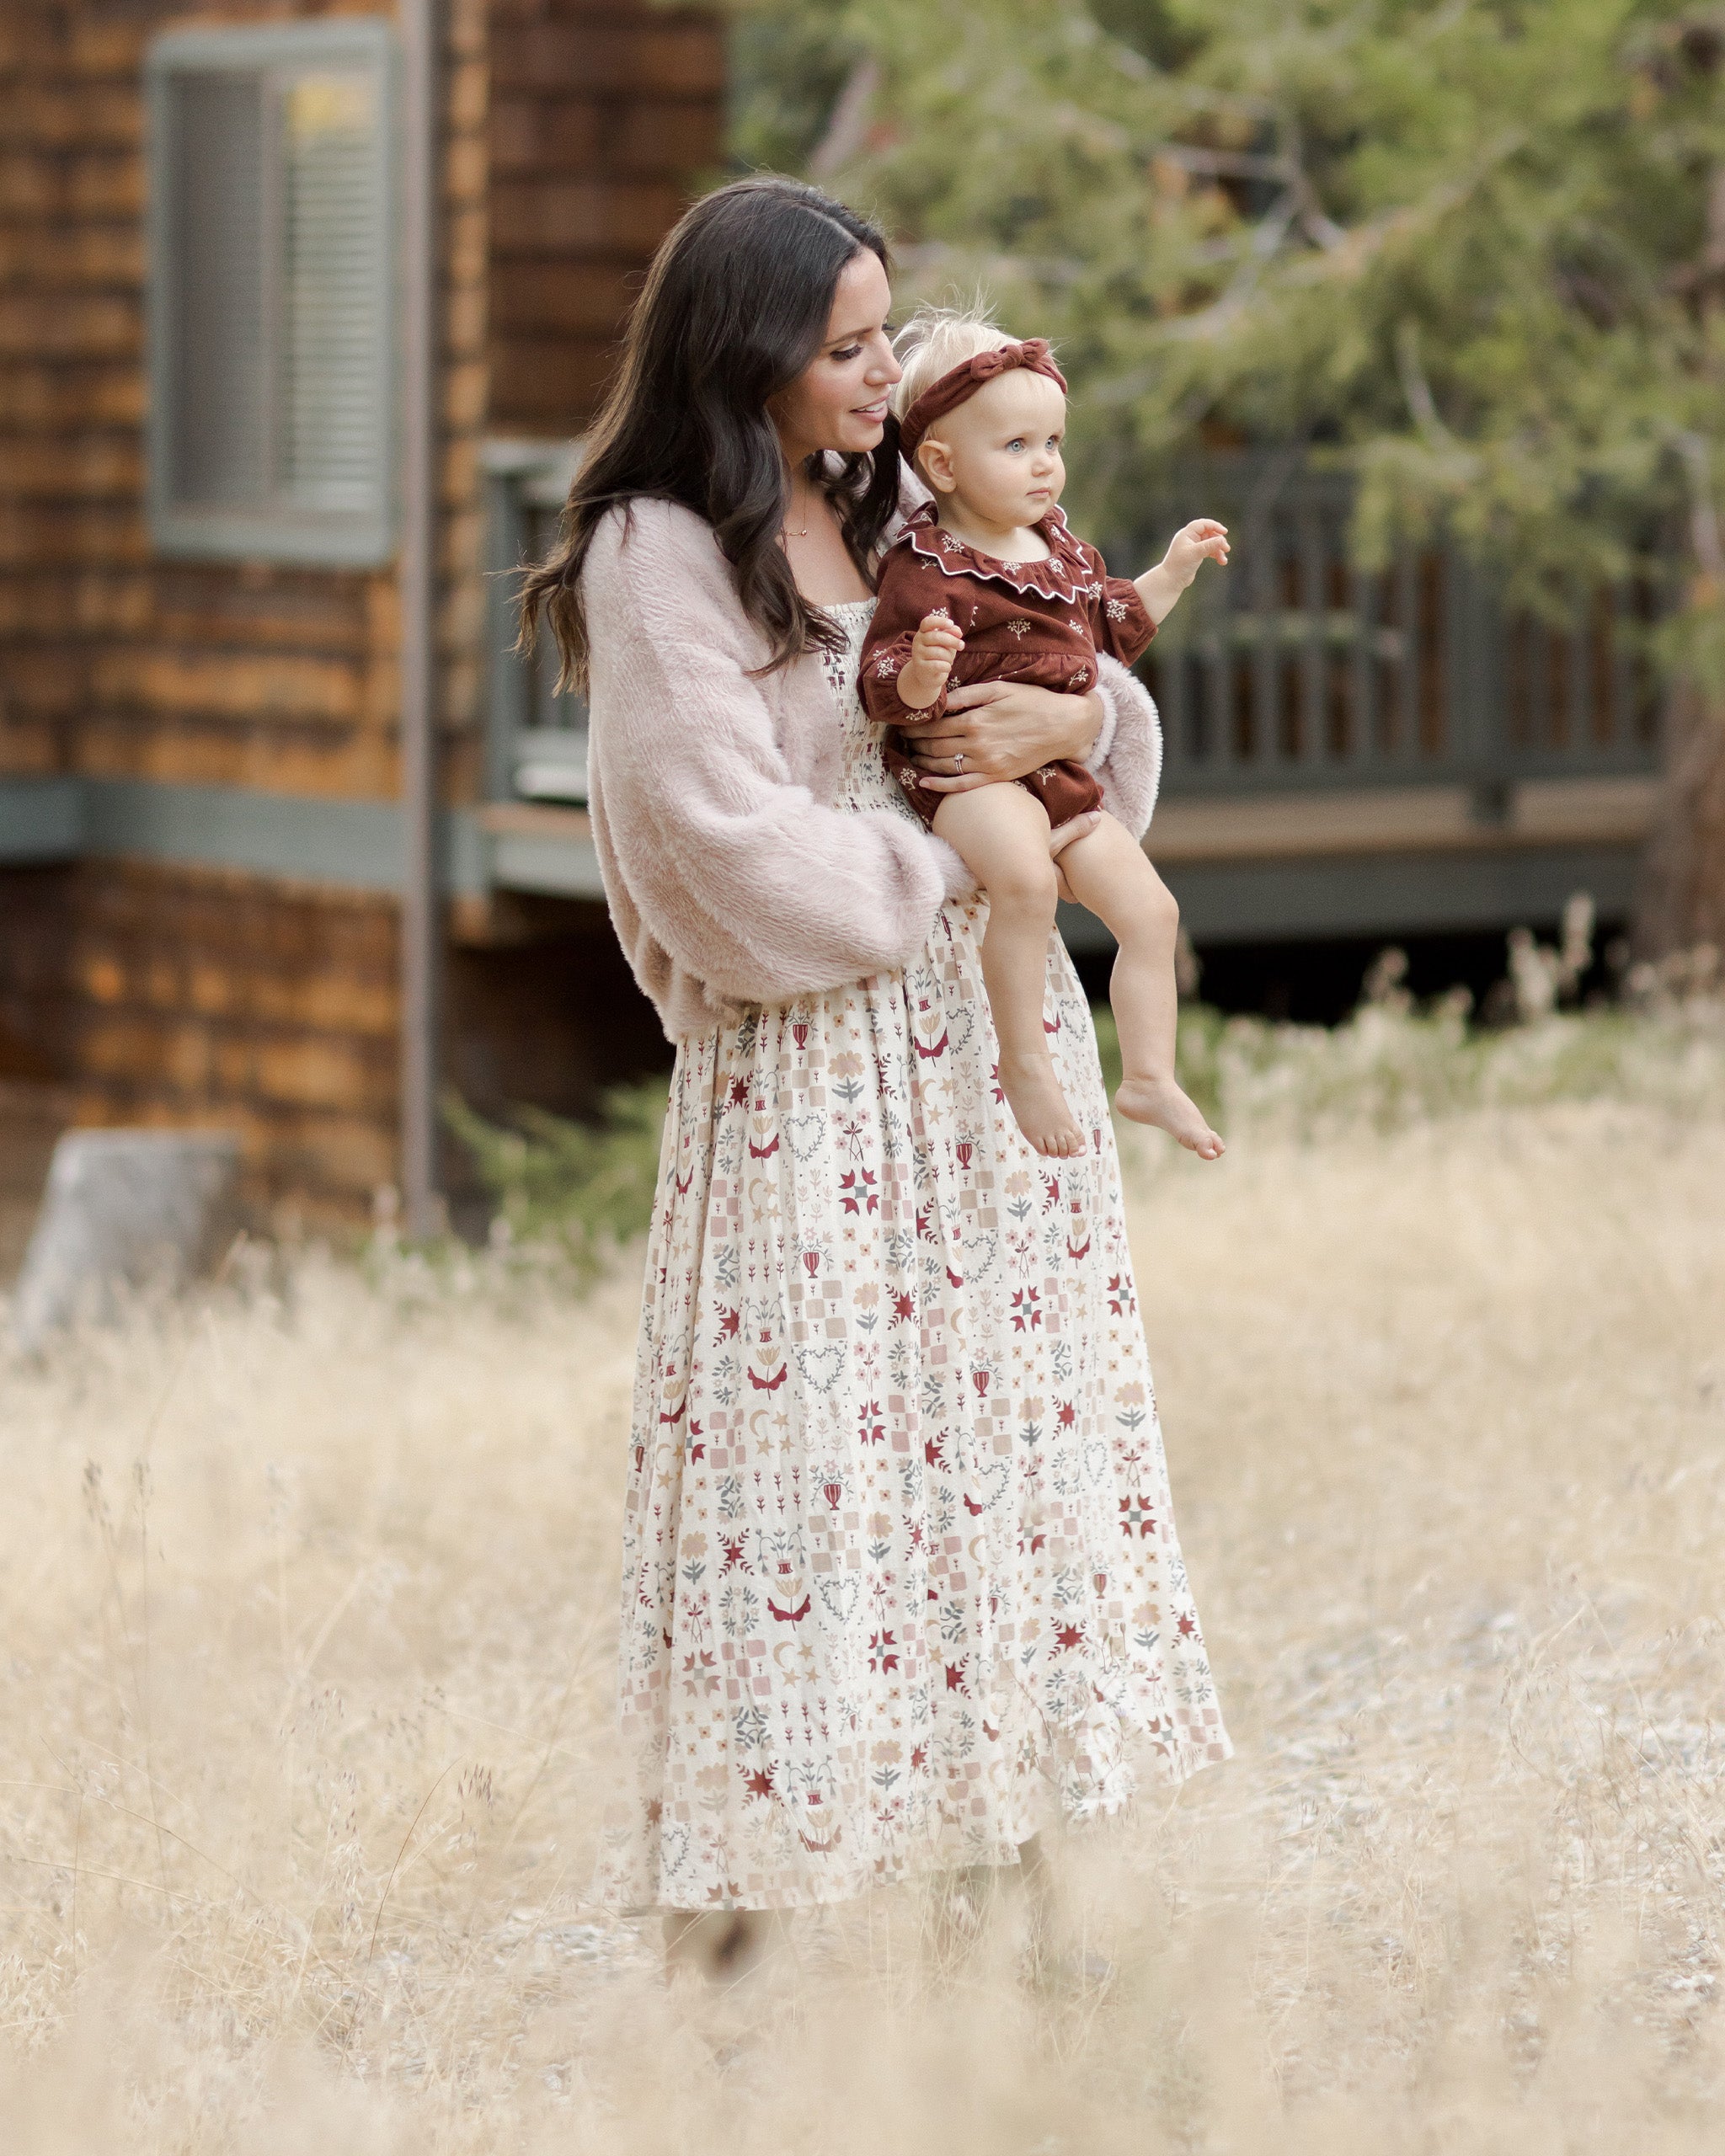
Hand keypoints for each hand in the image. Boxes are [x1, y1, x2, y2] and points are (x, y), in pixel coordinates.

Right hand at [896, 610, 963, 711]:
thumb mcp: (946, 643)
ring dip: (949, 657)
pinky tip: (947, 668)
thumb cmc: (938, 655)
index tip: (951, 624)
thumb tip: (958, 631)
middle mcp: (917, 641)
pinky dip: (947, 667)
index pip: (927, 622)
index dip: (940, 621)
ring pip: (939, 652)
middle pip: (936, 636)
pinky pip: (938, 665)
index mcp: (923, 632)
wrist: (927, 675)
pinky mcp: (920, 667)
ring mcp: (917, 654)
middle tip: (962, 646)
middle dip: (953, 641)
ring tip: (949, 661)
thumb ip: (951, 634)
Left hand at [907, 680, 1103, 793]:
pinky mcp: (996, 777)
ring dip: (922, 762)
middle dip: (914, 743)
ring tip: (911, 756)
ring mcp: (987, 764)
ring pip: (943, 767)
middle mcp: (977, 744)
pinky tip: (924, 782)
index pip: (933, 727)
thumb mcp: (998, 689)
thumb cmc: (1032, 702)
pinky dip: (940, 786)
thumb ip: (966, 695)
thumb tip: (939, 701)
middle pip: (934, 747)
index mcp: (975, 719)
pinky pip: (962, 785)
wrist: (1063, 726)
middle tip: (904, 740)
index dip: (914, 727)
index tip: (904, 725)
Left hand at [1162, 518, 1228, 586]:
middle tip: (1226, 549)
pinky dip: (1216, 555)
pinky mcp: (1196, 554)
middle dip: (1218, 541)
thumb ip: (1209, 546)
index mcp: (1186, 534)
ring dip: (1218, 550)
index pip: (1202, 524)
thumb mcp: (1195, 554)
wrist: (1171, 581)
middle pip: (1209, 533)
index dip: (1214, 526)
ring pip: (1211, 543)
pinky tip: (1222, 562)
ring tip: (1223, 560)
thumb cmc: (1180, 565)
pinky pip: (1209, 551)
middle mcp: (1190, 538)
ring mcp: (1193, 546)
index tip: (1225, 532)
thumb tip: (1222, 540)